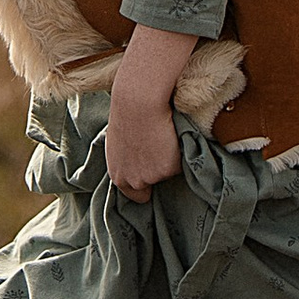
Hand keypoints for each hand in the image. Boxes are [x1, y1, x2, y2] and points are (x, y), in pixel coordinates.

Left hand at [103, 19, 196, 201]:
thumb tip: (136, 163)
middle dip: (156, 172)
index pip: (134, 196)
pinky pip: (180, 163)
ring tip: (161, 136)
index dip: (143, 188)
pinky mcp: (170, 169)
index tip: (150, 178)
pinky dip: (179, 152)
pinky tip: (170, 134)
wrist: (138, 101)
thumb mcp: (118, 143)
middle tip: (158, 150)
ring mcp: (152, 176)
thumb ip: (125, 161)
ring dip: (167, 158)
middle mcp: (134, 181)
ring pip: (167, 172)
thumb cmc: (126, 115)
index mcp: (118, 176)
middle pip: (151, 185)